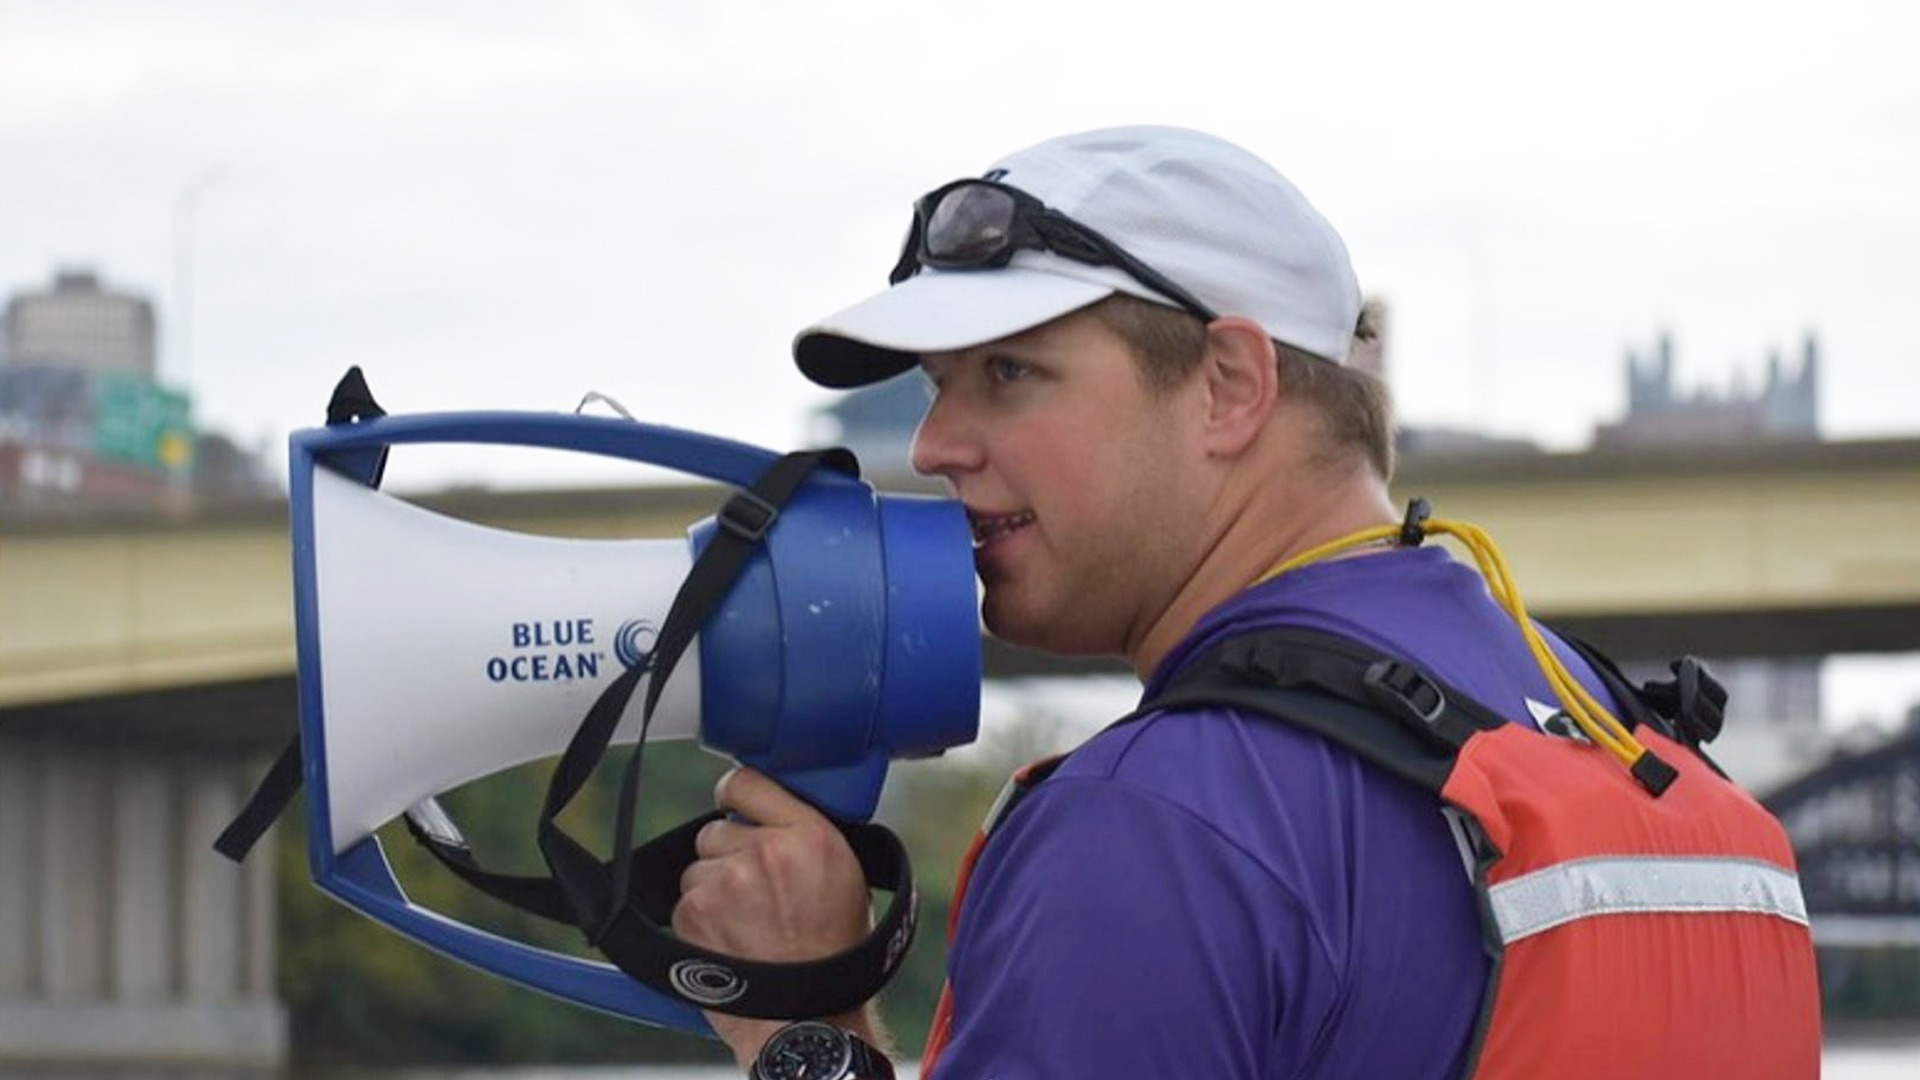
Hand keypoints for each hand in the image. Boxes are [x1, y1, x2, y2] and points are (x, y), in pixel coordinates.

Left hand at [673, 768, 877, 1065]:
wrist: (807, 1013)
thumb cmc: (835, 950)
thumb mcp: (846, 873)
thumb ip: (806, 833)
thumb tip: (770, 811)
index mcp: (808, 834)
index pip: (747, 781)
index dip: (736, 794)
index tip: (734, 803)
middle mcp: (763, 850)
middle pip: (716, 828)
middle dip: (729, 852)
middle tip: (755, 886)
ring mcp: (724, 881)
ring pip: (698, 865)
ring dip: (713, 885)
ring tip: (745, 918)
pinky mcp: (694, 912)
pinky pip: (685, 899)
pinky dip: (701, 916)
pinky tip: (730, 936)